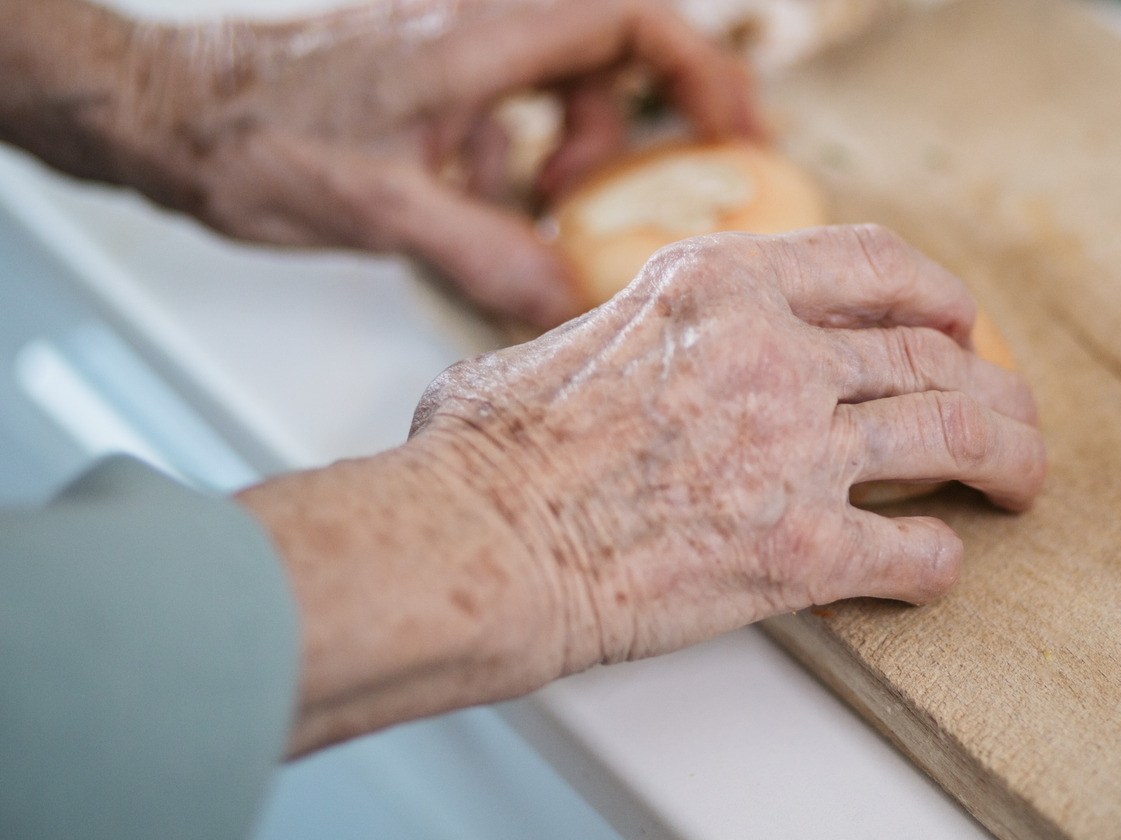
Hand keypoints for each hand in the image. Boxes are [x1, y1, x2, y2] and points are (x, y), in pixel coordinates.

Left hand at [117, 0, 759, 327]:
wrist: (157, 110)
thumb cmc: (245, 134)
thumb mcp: (376, 210)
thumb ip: (482, 254)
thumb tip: (571, 304)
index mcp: (477, 36)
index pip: (627, 20)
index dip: (699, 68)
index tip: (736, 130)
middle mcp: (472, 25)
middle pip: (608, 46)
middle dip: (641, 115)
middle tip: (660, 183)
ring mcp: (447, 46)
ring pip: (558, 77)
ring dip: (571, 143)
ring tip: (544, 205)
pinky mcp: (422, 73)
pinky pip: (506, 102)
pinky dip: (515, 153)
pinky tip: (477, 202)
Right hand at [239, 225, 1044, 754]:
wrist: (477, 546)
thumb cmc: (490, 457)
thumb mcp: (561, 341)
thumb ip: (629, 336)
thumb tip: (617, 358)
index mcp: (719, 287)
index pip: (871, 262)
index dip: (937, 293)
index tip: (958, 320)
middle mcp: (774, 354)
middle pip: (932, 354)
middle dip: (991, 387)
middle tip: (1007, 419)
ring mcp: (797, 450)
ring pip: (957, 436)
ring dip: (1007, 461)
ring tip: (1020, 486)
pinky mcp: (801, 552)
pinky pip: (915, 552)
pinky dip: (939, 563)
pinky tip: (935, 568)